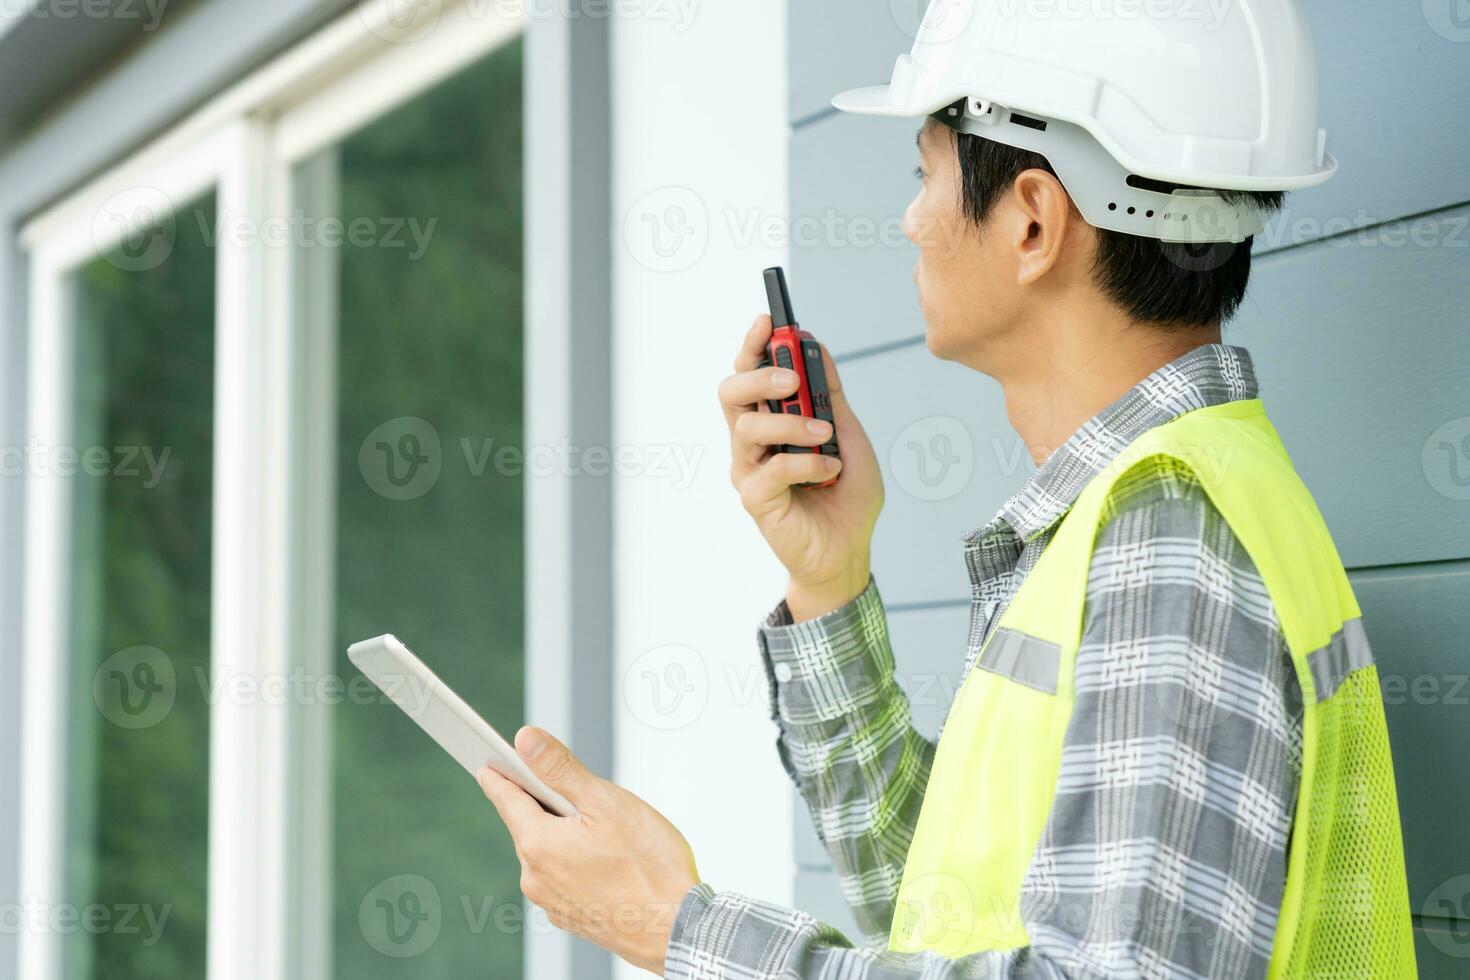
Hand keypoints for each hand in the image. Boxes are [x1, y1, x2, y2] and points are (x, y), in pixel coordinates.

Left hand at [478, 727, 699, 974]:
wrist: (677, 929)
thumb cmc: (650, 866)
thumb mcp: (606, 802)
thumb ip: (561, 768)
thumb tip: (526, 740)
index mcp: (539, 845)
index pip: (506, 799)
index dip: (499, 775)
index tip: (487, 762)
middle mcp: (536, 878)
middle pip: (529, 825)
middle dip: (546, 804)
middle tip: (580, 793)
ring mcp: (552, 902)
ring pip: (548, 852)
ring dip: (564, 835)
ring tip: (606, 832)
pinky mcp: (571, 916)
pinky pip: (562, 877)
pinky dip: (575, 861)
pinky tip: (608, 860)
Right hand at [719, 315, 883, 620]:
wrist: (849, 549)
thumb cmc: (845, 495)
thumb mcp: (847, 432)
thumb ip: (830, 393)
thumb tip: (814, 346)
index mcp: (770, 419)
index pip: (748, 372)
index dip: (753, 344)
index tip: (769, 321)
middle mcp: (752, 442)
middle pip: (731, 392)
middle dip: (759, 376)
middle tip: (793, 379)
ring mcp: (750, 470)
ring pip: (748, 427)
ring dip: (793, 423)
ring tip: (826, 436)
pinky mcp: (756, 499)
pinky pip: (773, 468)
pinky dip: (808, 463)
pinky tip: (831, 472)